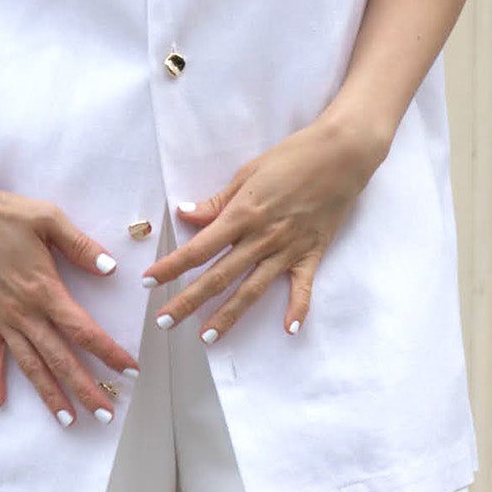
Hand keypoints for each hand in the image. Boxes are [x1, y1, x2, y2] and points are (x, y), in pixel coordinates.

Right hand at [0, 177, 133, 425]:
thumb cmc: (4, 213)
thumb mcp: (48, 218)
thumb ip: (80, 245)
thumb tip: (110, 268)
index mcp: (44, 289)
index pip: (82, 329)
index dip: (107, 352)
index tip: (129, 369)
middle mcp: (23, 312)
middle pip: (59, 358)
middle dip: (85, 388)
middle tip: (106, 415)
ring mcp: (1, 318)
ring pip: (29, 365)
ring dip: (49, 395)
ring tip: (68, 420)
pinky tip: (0, 402)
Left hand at [142, 105, 390, 342]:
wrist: (342, 154)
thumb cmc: (292, 156)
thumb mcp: (248, 173)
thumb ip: (218, 202)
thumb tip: (185, 214)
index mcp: (243, 215)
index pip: (199, 248)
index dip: (171, 266)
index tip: (148, 282)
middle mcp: (262, 237)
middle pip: (219, 276)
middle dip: (189, 301)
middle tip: (165, 322)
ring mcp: (288, 249)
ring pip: (253, 289)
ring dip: (229, 315)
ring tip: (207, 338)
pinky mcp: (312, 254)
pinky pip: (302, 287)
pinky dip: (298, 308)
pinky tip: (289, 329)